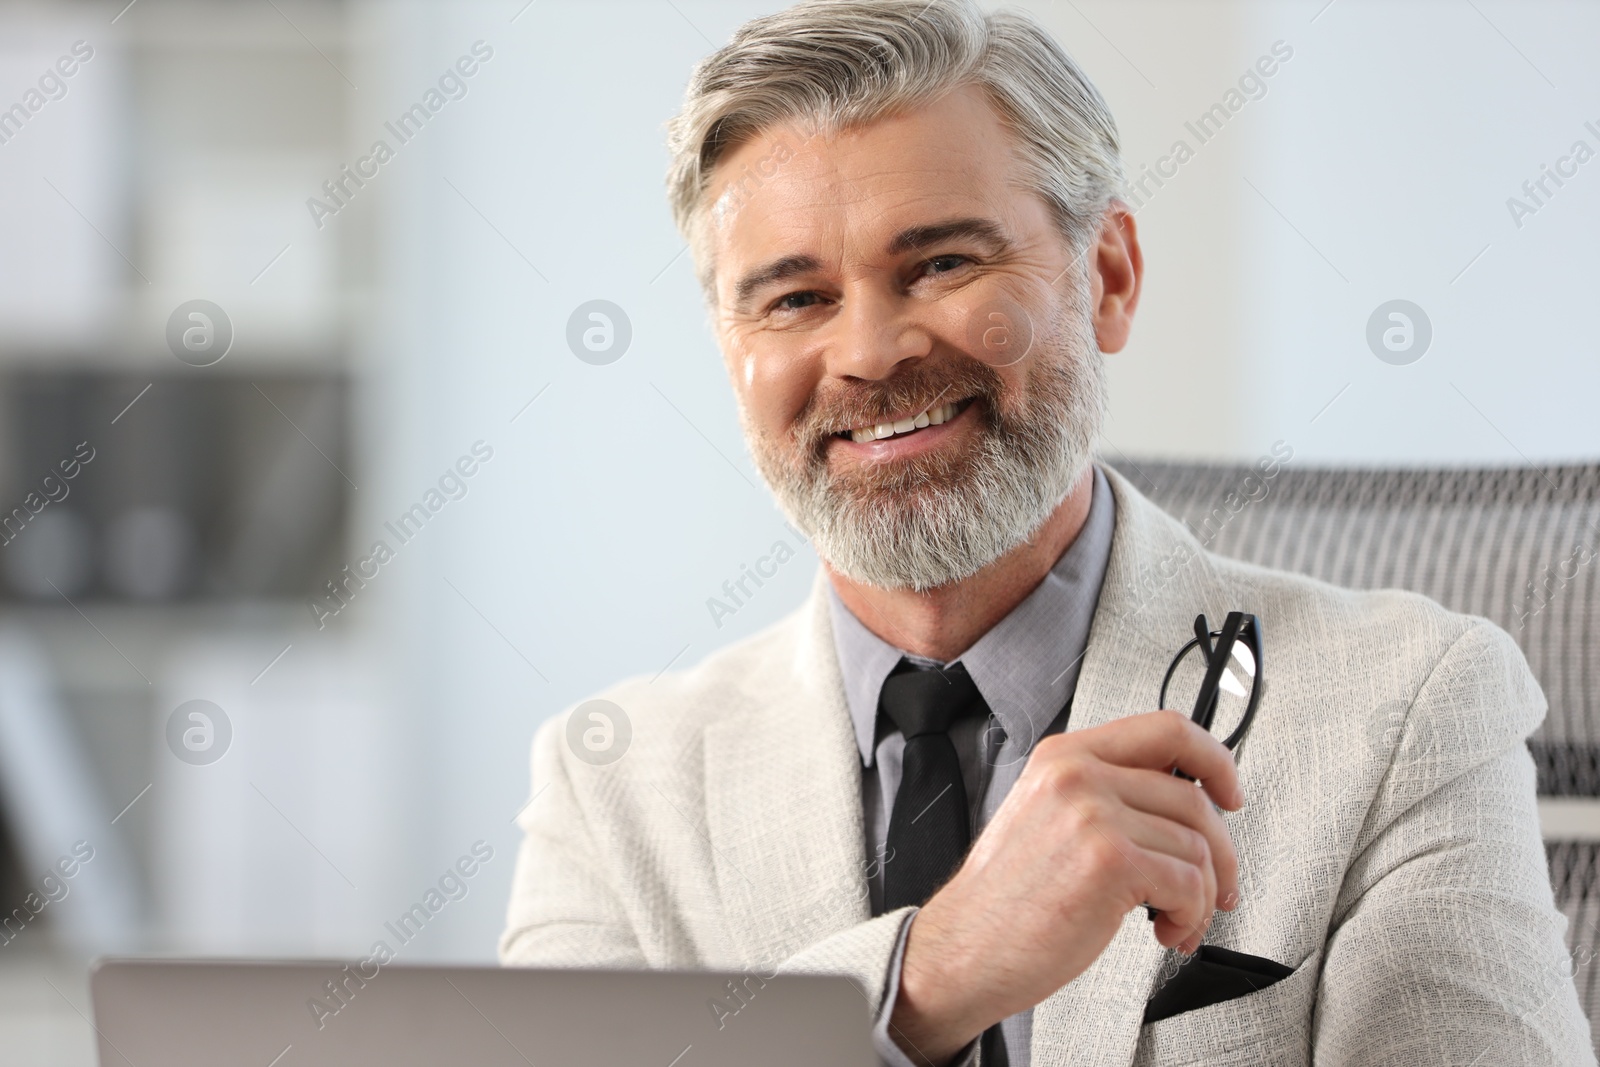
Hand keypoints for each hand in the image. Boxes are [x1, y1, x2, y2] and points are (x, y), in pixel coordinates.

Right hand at [887, 709, 1243, 1064]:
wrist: (962, 950)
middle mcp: (1078, 776)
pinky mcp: (1110, 862)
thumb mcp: (1045, 817)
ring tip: (1178, 920)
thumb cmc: (1004, 900)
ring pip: (1197, 846)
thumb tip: (1179, 808)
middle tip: (1216, 887)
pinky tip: (1168, 930)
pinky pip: (1190, 883)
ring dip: (1203, 896)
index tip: (1229, 791)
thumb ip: (1103, 796)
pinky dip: (1191, 916)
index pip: (1166, 729)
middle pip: (1194, 797)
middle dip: (1220, 854)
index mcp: (1064, 756)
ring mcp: (1093, 815)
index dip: (1214, 758)